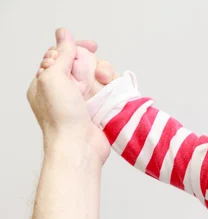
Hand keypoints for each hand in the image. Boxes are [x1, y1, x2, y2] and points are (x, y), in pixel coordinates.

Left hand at [27, 28, 109, 164]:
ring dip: (105, 75)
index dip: (74, 47)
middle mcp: (64, 91)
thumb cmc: (61, 118)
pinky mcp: (98, 109)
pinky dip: (112, 88)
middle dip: (93, 62)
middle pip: (82, 64)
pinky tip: (113, 90)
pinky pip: (108, 92)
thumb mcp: (54, 77)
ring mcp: (82, 101)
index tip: (91, 47)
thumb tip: (64, 34)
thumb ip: (60, 54)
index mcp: (46, 82)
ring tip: (105, 82)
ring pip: (97, 77)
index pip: (59, 56)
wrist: (79, 146)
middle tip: (97, 71)